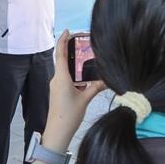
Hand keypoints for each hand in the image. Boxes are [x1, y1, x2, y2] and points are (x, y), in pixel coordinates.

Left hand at [40, 31, 105, 153]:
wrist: (57, 132)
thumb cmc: (68, 116)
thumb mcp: (85, 99)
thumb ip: (96, 87)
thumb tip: (108, 79)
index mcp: (61, 78)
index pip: (61, 54)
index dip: (63, 41)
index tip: (68, 31)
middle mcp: (56, 79)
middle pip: (63, 60)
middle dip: (71, 50)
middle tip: (82, 42)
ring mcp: (56, 86)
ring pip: (65, 69)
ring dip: (74, 63)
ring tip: (86, 58)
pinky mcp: (58, 92)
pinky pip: (66, 78)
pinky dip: (74, 74)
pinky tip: (84, 76)